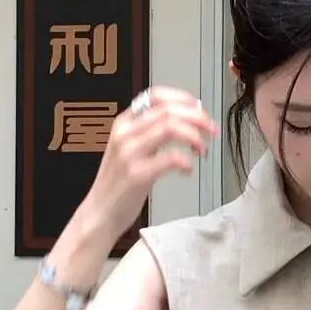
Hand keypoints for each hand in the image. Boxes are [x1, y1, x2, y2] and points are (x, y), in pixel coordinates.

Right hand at [79, 88, 218, 243]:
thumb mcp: (130, 149)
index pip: (155, 96)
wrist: (99, 213)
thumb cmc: (119, 184)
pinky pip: (170, 158)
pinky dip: (187, 162)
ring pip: (170, 127)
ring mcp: (129, 153)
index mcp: (124, 123)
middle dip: (197, 117)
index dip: (182, 98)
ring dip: (194, 136)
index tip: (199, 107)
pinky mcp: (137, 175)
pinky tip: (188, 170)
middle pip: (168, 110)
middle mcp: (125, 134)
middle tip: (211, 129)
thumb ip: (151, 133)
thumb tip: (187, 119)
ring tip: (201, 149)